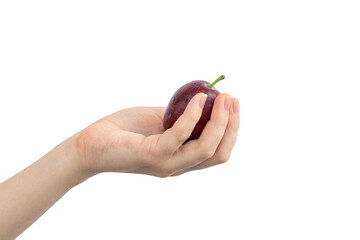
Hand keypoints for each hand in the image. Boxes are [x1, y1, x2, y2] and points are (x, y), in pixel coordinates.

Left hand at [74, 93, 239, 177]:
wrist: (90, 144)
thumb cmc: (124, 131)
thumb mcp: (159, 121)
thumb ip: (180, 118)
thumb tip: (200, 101)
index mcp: (181, 159)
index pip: (217, 152)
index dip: (231, 130)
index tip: (233, 104)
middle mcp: (178, 166)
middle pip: (218, 153)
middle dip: (232, 126)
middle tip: (233, 100)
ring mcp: (166, 163)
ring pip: (205, 149)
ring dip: (219, 122)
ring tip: (223, 98)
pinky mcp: (151, 155)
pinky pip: (179, 136)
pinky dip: (192, 116)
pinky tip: (198, 99)